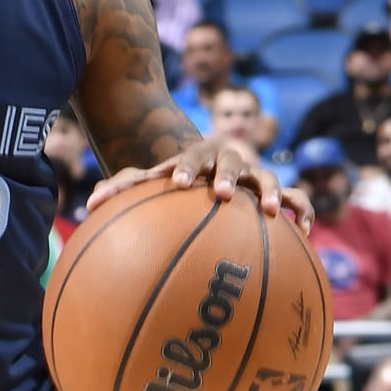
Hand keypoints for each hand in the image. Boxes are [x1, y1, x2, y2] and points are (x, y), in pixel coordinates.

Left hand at [85, 135, 311, 227]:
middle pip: (230, 162)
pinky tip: (303, 233)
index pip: (188, 159)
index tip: (178, 183)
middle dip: (227, 175)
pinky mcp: (272, 194)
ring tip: (270, 212)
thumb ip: (122, 190)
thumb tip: (87, 204)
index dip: (185, 169)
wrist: (207, 166)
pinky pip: (295, 200)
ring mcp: (252, 177)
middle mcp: (226, 163)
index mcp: (193, 157)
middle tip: (221, 193)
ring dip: (269, 192)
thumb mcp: (148, 182)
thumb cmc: (172, 181)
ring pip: (267, 178)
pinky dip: (301, 212)